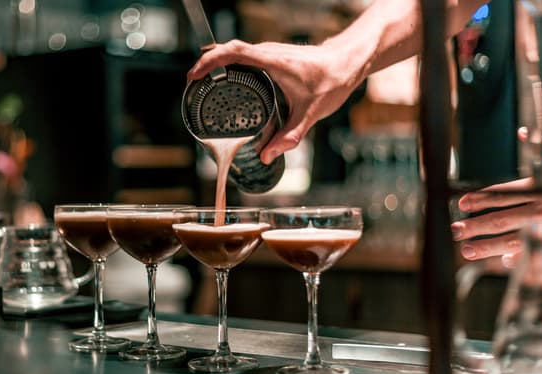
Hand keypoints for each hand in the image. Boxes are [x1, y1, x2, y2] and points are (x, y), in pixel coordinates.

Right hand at [187, 40, 364, 163]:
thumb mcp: (312, 113)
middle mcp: (269, 53)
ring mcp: (269, 53)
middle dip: (206, 64)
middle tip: (192, 84)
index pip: (234, 53)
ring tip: (202, 83)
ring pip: (235, 51)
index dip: (210, 61)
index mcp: (274, 62)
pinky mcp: (271, 57)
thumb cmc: (334, 79)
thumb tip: (267, 156)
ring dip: (216, 63)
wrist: (349, 61)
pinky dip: (229, 64)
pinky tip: (225, 80)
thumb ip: (290, 137)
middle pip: (228, 50)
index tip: (195, 75)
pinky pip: (244, 56)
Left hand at [451, 127, 541, 265]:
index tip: (461, 203)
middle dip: (475, 225)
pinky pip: (537, 256)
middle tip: (454, 230)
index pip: (503, 192)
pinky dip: (522, 260)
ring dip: (488, 247)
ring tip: (466, 251)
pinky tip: (506, 264)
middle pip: (502, 218)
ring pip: (514, 241)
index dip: (480, 197)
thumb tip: (523, 131)